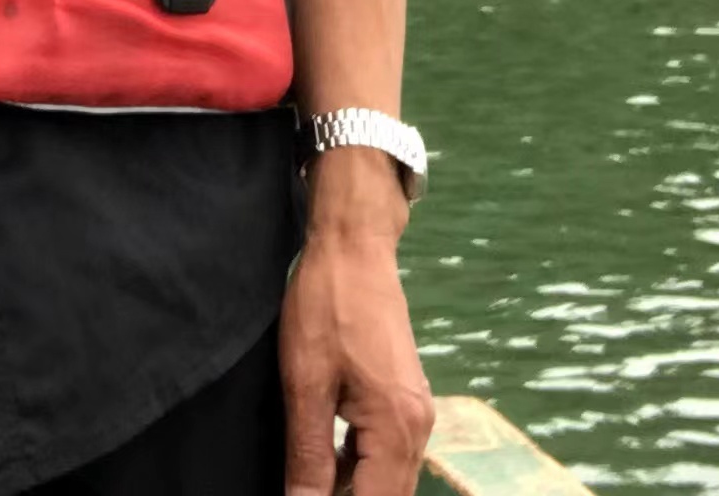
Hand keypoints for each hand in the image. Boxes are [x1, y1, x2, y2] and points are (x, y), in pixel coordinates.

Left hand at [280, 158, 431, 494]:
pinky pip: (385, 454)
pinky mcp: (404, 400)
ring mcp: (415, 413)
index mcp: (398, 428)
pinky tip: (324, 460)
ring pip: (386, 479)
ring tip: (306, 479)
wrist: (354, 246)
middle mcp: (418, 428)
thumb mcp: (305, 383)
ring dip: (350, 488)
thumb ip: (310, 455)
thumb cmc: (327, 304)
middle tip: (300, 488)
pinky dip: (357, 466)